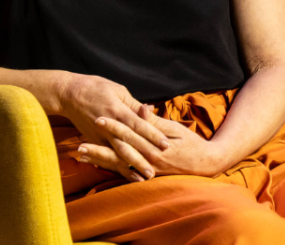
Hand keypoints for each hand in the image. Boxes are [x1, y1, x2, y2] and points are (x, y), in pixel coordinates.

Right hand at [57, 74, 170, 182]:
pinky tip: (129, 175)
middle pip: (129, 143)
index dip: (153, 135)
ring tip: (146, 177)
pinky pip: (109, 156)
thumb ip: (134, 105)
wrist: (68, 95)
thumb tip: (150, 111)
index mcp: (117, 110)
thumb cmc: (95, 88)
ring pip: (119, 153)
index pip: (139, 125)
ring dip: (133, 166)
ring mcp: (100, 135)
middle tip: (159, 167)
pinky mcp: (95, 141)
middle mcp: (109, 125)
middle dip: (144, 156)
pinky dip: (118, 167)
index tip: (166, 145)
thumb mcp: (117, 90)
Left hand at [76, 104, 220, 180]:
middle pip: (117, 154)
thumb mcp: (174, 129)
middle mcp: (148, 161)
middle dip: (97, 149)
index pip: (129, 134)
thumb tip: (141, 108)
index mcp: (154, 146)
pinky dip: (109, 168)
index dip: (113, 125)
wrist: (205, 164)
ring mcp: (146, 170)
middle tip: (78, 144)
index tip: (97, 118)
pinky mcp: (146, 175)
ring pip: (118, 165)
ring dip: (99, 160)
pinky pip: (124, 173)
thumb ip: (154, 121)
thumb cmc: (191, 142)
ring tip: (81, 155)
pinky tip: (95, 164)